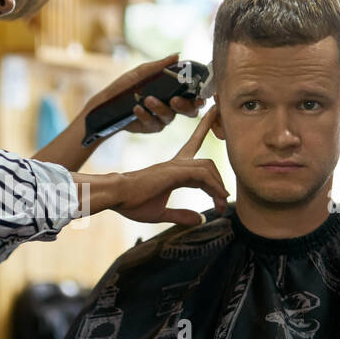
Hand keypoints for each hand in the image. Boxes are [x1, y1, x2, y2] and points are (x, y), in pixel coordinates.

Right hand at [74, 106, 227, 225]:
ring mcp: (175, 166)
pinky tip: (219, 198)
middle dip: (220, 179)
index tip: (214, 118)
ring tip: (222, 204)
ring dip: (219, 185)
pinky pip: (202, 174)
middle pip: (207, 161)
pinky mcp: (174, 171)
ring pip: (208, 167)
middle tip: (223, 203)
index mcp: (172, 170)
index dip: (205, 131)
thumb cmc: (132, 202)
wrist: (116, 194)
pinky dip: (214, 186)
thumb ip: (181, 215)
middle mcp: (176, 164)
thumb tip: (200, 219)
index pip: (194, 146)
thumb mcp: (161, 213)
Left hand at [83, 52, 201, 135]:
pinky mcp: (149, 127)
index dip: (199, 98)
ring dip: (160, 108)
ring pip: (169, 117)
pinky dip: (145, 115)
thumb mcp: (142, 72)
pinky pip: (153, 123)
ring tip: (147, 99)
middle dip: (184, 106)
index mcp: (173, 92)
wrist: (106, 102)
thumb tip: (177, 56)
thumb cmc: (126, 85)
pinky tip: (137, 108)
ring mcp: (161, 118)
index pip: (192, 96)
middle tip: (175, 100)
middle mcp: (170, 107)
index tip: (200, 98)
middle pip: (188, 111)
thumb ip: (160, 66)